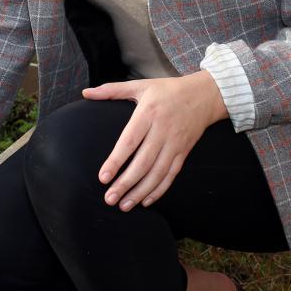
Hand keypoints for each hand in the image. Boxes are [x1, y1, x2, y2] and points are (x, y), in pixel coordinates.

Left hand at [82, 71, 227, 210]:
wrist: (204, 95)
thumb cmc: (167, 90)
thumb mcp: (140, 85)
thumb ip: (111, 90)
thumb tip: (85, 93)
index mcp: (148, 114)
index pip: (129, 141)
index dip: (116, 161)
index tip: (103, 177)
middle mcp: (162, 131)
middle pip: (143, 163)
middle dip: (125, 183)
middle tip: (109, 198)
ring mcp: (175, 143)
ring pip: (157, 173)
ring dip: (140, 191)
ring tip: (124, 205)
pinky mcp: (184, 152)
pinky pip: (171, 175)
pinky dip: (159, 190)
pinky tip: (146, 200)